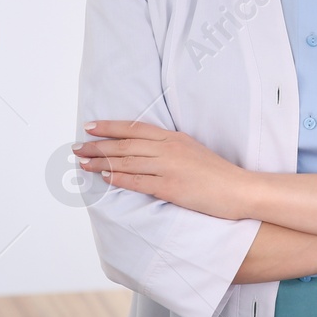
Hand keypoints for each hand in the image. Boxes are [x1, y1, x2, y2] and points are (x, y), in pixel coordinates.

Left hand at [74, 120, 247, 219]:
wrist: (239, 189)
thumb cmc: (218, 174)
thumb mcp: (192, 150)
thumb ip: (170, 148)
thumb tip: (147, 150)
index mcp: (173, 138)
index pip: (134, 128)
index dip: (110, 127)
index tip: (90, 127)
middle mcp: (168, 149)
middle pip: (125, 145)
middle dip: (98, 145)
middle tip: (77, 147)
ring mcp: (169, 167)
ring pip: (127, 162)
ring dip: (102, 162)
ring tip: (83, 162)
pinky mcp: (171, 187)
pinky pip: (139, 182)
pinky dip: (119, 179)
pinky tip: (104, 177)